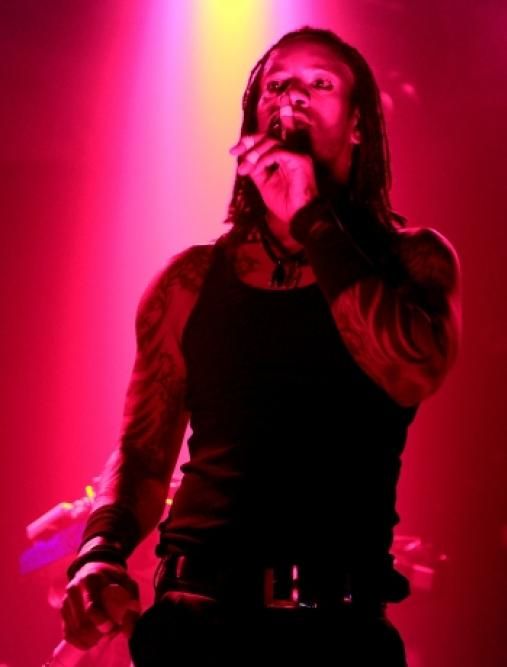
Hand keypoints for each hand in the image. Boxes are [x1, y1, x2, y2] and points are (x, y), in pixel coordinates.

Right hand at [62, 561, 140, 649]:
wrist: (94, 568)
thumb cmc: (114, 578)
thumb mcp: (128, 585)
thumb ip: (132, 606)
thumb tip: (128, 633)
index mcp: (91, 579)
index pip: (92, 609)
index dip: (102, 623)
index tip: (112, 626)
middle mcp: (74, 589)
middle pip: (82, 626)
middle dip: (97, 635)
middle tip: (110, 632)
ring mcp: (66, 601)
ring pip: (74, 633)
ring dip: (90, 640)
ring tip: (103, 634)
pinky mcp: (62, 611)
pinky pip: (68, 635)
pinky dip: (81, 642)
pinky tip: (92, 639)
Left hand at [230, 107, 317, 224]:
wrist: (297, 217)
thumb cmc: (285, 204)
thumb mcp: (263, 183)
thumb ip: (256, 170)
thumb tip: (243, 159)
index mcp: (283, 159)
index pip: (265, 142)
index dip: (248, 143)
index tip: (233, 152)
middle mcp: (290, 154)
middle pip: (267, 137)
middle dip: (249, 143)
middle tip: (236, 153)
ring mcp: (297, 156)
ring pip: (272, 142)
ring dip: (255, 153)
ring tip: (247, 166)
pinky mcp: (300, 160)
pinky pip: (278, 152)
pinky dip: (264, 159)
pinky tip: (257, 169)